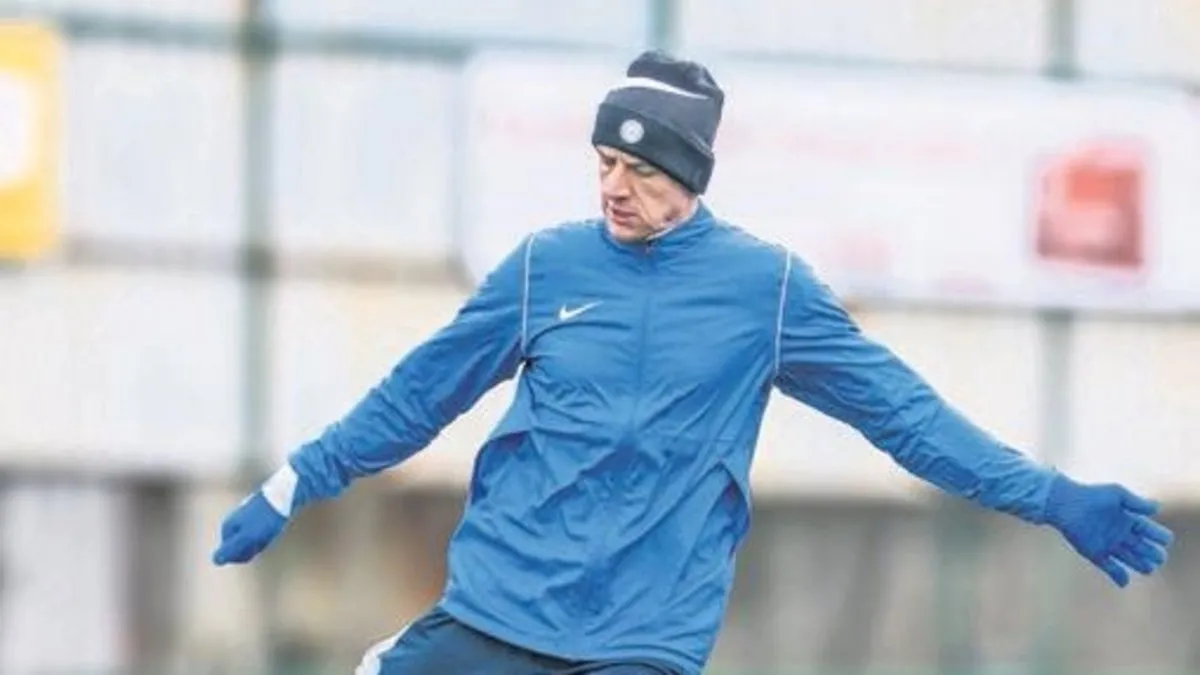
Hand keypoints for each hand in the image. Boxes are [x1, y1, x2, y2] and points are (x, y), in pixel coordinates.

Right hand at [212, 492, 287, 564]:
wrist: (283, 495)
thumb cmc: (264, 519)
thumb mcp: (247, 537)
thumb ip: (231, 549)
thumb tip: (214, 560)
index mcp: (227, 528)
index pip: (233, 555)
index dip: (248, 553)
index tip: (257, 541)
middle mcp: (232, 523)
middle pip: (242, 547)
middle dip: (255, 546)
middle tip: (264, 535)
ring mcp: (244, 517)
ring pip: (252, 540)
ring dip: (262, 540)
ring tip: (270, 529)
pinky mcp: (256, 514)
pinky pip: (261, 532)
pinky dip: (268, 532)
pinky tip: (274, 525)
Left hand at [1044, 475, 1174, 586]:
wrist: (1063, 503)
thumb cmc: (1091, 495)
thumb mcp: (1116, 494)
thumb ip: (1136, 502)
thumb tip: (1157, 508)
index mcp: (1130, 520)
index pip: (1154, 533)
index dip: (1161, 537)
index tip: (1162, 539)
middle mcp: (1123, 535)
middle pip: (1146, 550)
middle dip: (1155, 555)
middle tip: (1157, 556)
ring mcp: (1110, 545)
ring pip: (1133, 561)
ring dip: (1143, 566)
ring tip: (1147, 568)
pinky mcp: (1096, 554)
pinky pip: (1112, 570)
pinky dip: (1119, 577)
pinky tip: (1125, 580)